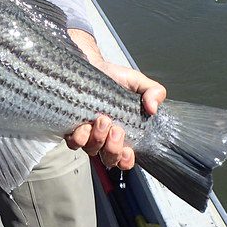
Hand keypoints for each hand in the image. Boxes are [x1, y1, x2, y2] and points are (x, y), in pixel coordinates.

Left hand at [65, 30, 165, 169]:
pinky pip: (73, 142)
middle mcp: (104, 138)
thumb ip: (154, 92)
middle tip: (116, 129)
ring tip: (101, 119)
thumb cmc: (115, 78)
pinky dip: (79, 138)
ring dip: (98, 139)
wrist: (92, 66)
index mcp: (123, 133)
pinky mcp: (72, 128)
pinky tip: (84, 125)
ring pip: (91, 150)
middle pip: (109, 158)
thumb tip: (153, 108)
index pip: (124, 159)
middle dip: (113, 148)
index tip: (128, 151)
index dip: (125, 161)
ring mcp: (88, 134)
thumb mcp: (139, 82)